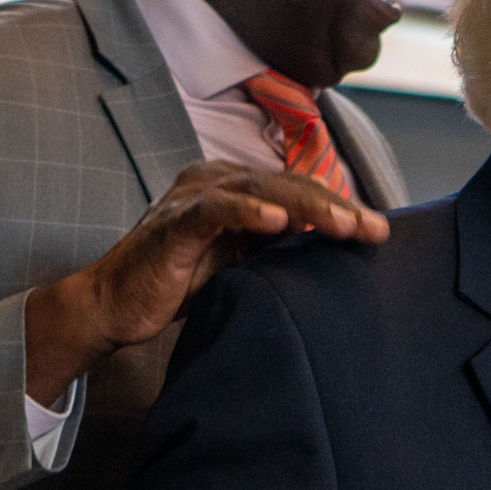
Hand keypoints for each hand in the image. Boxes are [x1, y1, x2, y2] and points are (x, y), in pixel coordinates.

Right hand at [24, 161, 388, 400]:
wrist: (113, 308)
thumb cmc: (175, 286)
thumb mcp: (236, 266)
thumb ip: (274, 251)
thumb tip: (331, 255)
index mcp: (234, 189)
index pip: (297, 190)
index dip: (339, 207)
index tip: (378, 232)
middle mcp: (215, 182)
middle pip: (287, 185)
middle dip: (336, 207)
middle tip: (375, 230)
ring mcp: (193, 198)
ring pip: (260, 190)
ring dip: (307, 207)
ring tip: (343, 226)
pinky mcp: (173, 222)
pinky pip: (216, 209)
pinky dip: (248, 212)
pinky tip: (278, 222)